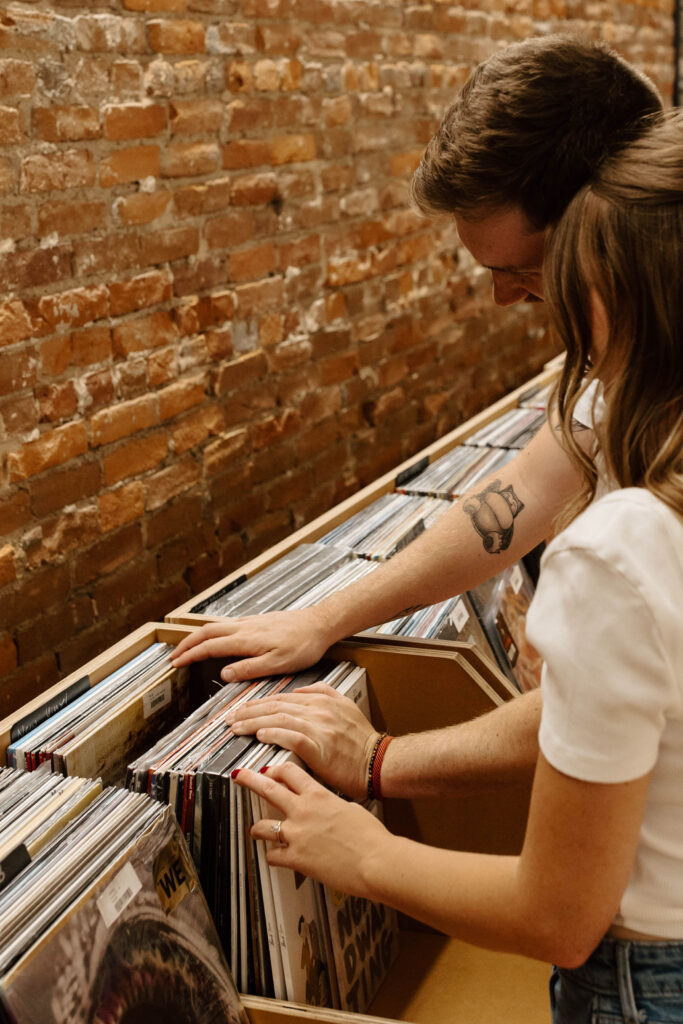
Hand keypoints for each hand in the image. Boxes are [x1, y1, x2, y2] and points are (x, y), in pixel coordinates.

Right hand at [170, 607, 336, 682]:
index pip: (209, 646)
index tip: (175, 663)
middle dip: (186, 644)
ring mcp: (250, 622)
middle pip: (206, 632)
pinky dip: (213, 632)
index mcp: (246, 639)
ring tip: (188, 648)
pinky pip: (227, 624)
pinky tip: (216, 638)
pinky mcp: (257, 621)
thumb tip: (223, 674)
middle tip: (173, 656)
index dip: (190, 655)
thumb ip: (249, 668)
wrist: (320, 624)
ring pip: (215, 626)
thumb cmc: (303, 645)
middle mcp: (244, 627)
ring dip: (198, 637)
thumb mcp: (277, 664)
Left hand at [227, 682, 378, 799]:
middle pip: (276, 706)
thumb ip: (324, 693)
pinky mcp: (319, 747)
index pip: (283, 698)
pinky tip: (259, 735)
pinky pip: (291, 736)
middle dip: (250, 711)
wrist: (379, 763)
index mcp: (323, 701)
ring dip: (254, 722)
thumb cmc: (363, 742)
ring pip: (279, 719)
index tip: (243, 709)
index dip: (260, 703)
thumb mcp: (346, 706)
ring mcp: (320, 727)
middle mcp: (320, 710)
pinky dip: (273, 734)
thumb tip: (300, 691)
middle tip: (231, 718)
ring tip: (237, 727)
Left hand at [234, 761, 388, 897]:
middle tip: (239, 776)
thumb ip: (332, 806)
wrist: (376, 861)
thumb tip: (328, 809)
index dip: (275, 769)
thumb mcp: (351, 809)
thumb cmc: (371, 837)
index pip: (289, 772)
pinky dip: (273, 857)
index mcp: (319, 796)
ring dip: (257, 828)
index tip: (268, 770)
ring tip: (255, 829)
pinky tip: (276, 858)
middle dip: (250, 779)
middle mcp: (303, 811)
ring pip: (263, 826)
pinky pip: (273, 856)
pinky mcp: (296, 858)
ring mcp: (297, 835)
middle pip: (268, 788)